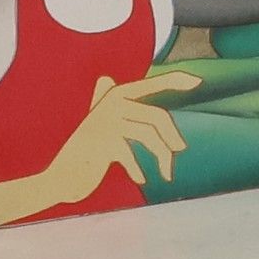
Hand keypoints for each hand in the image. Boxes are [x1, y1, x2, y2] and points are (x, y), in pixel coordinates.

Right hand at [43, 71, 200, 206]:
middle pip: (156, 116)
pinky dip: (138, 169)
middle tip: (179, 152)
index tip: (197, 81)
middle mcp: (111, 102)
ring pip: (148, 135)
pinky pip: (131, 154)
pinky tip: (141, 179)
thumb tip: (106, 78)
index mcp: (115, 95)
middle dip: (171, 137)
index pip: (151, 83)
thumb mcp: (102, 127)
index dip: (175, 80)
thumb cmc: (86, 153)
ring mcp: (105, 121)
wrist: (60, 178)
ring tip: (166, 174)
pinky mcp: (101, 140)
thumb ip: (111, 105)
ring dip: (162, 157)